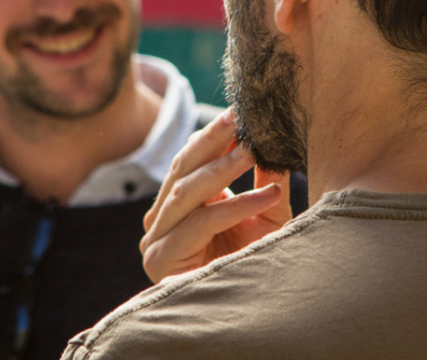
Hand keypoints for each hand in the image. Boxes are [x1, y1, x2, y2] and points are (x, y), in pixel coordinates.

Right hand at [140, 109, 292, 283]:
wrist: (251, 315)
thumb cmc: (254, 263)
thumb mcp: (263, 210)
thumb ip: (261, 177)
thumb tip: (271, 136)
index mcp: (175, 204)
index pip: (187, 160)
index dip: (212, 136)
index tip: (238, 112)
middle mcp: (159, 219)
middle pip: (182, 170)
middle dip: (213, 143)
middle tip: (241, 122)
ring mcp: (155, 239)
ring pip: (188, 192)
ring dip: (223, 170)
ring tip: (254, 152)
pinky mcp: (161, 259)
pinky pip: (200, 223)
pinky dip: (234, 207)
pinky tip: (266, 196)